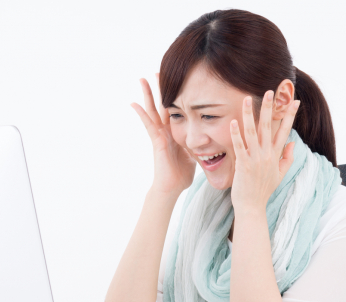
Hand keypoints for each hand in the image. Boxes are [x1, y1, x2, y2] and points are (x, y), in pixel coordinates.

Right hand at [130, 74, 195, 196]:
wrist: (172, 187)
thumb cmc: (182, 173)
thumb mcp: (194, 154)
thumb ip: (199, 145)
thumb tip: (212, 141)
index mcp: (175, 132)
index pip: (175, 109)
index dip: (175, 95)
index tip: (176, 80)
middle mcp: (166, 130)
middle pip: (162, 105)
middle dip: (160, 89)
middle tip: (157, 71)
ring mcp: (159, 135)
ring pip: (153, 110)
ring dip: (147, 94)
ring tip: (142, 79)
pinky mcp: (156, 141)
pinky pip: (148, 124)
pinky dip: (141, 113)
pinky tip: (133, 103)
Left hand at [230, 90, 299, 213]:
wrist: (252, 206)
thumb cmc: (264, 189)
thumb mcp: (280, 174)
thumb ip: (287, 158)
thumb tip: (292, 142)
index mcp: (276, 155)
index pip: (285, 130)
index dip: (290, 115)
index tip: (295, 101)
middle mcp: (267, 154)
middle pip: (269, 127)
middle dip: (269, 108)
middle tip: (270, 91)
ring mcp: (255, 159)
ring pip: (253, 132)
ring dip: (250, 115)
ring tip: (247, 99)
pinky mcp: (243, 164)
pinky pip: (239, 146)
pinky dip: (236, 134)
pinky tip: (234, 122)